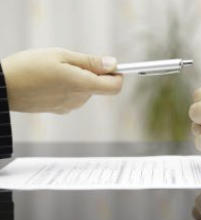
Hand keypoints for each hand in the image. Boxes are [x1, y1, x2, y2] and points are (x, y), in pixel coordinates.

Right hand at [1, 48, 121, 113]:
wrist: (2, 88)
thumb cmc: (28, 68)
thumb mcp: (61, 56)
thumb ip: (90, 62)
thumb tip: (112, 64)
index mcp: (82, 85)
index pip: (114, 87)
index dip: (117, 75)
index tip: (111, 66)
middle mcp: (79, 99)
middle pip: (99, 87)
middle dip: (93, 73)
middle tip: (71, 62)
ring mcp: (69, 106)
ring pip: (86, 91)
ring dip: (79, 80)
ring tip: (57, 71)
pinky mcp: (59, 110)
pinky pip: (73, 97)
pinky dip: (69, 88)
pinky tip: (51, 82)